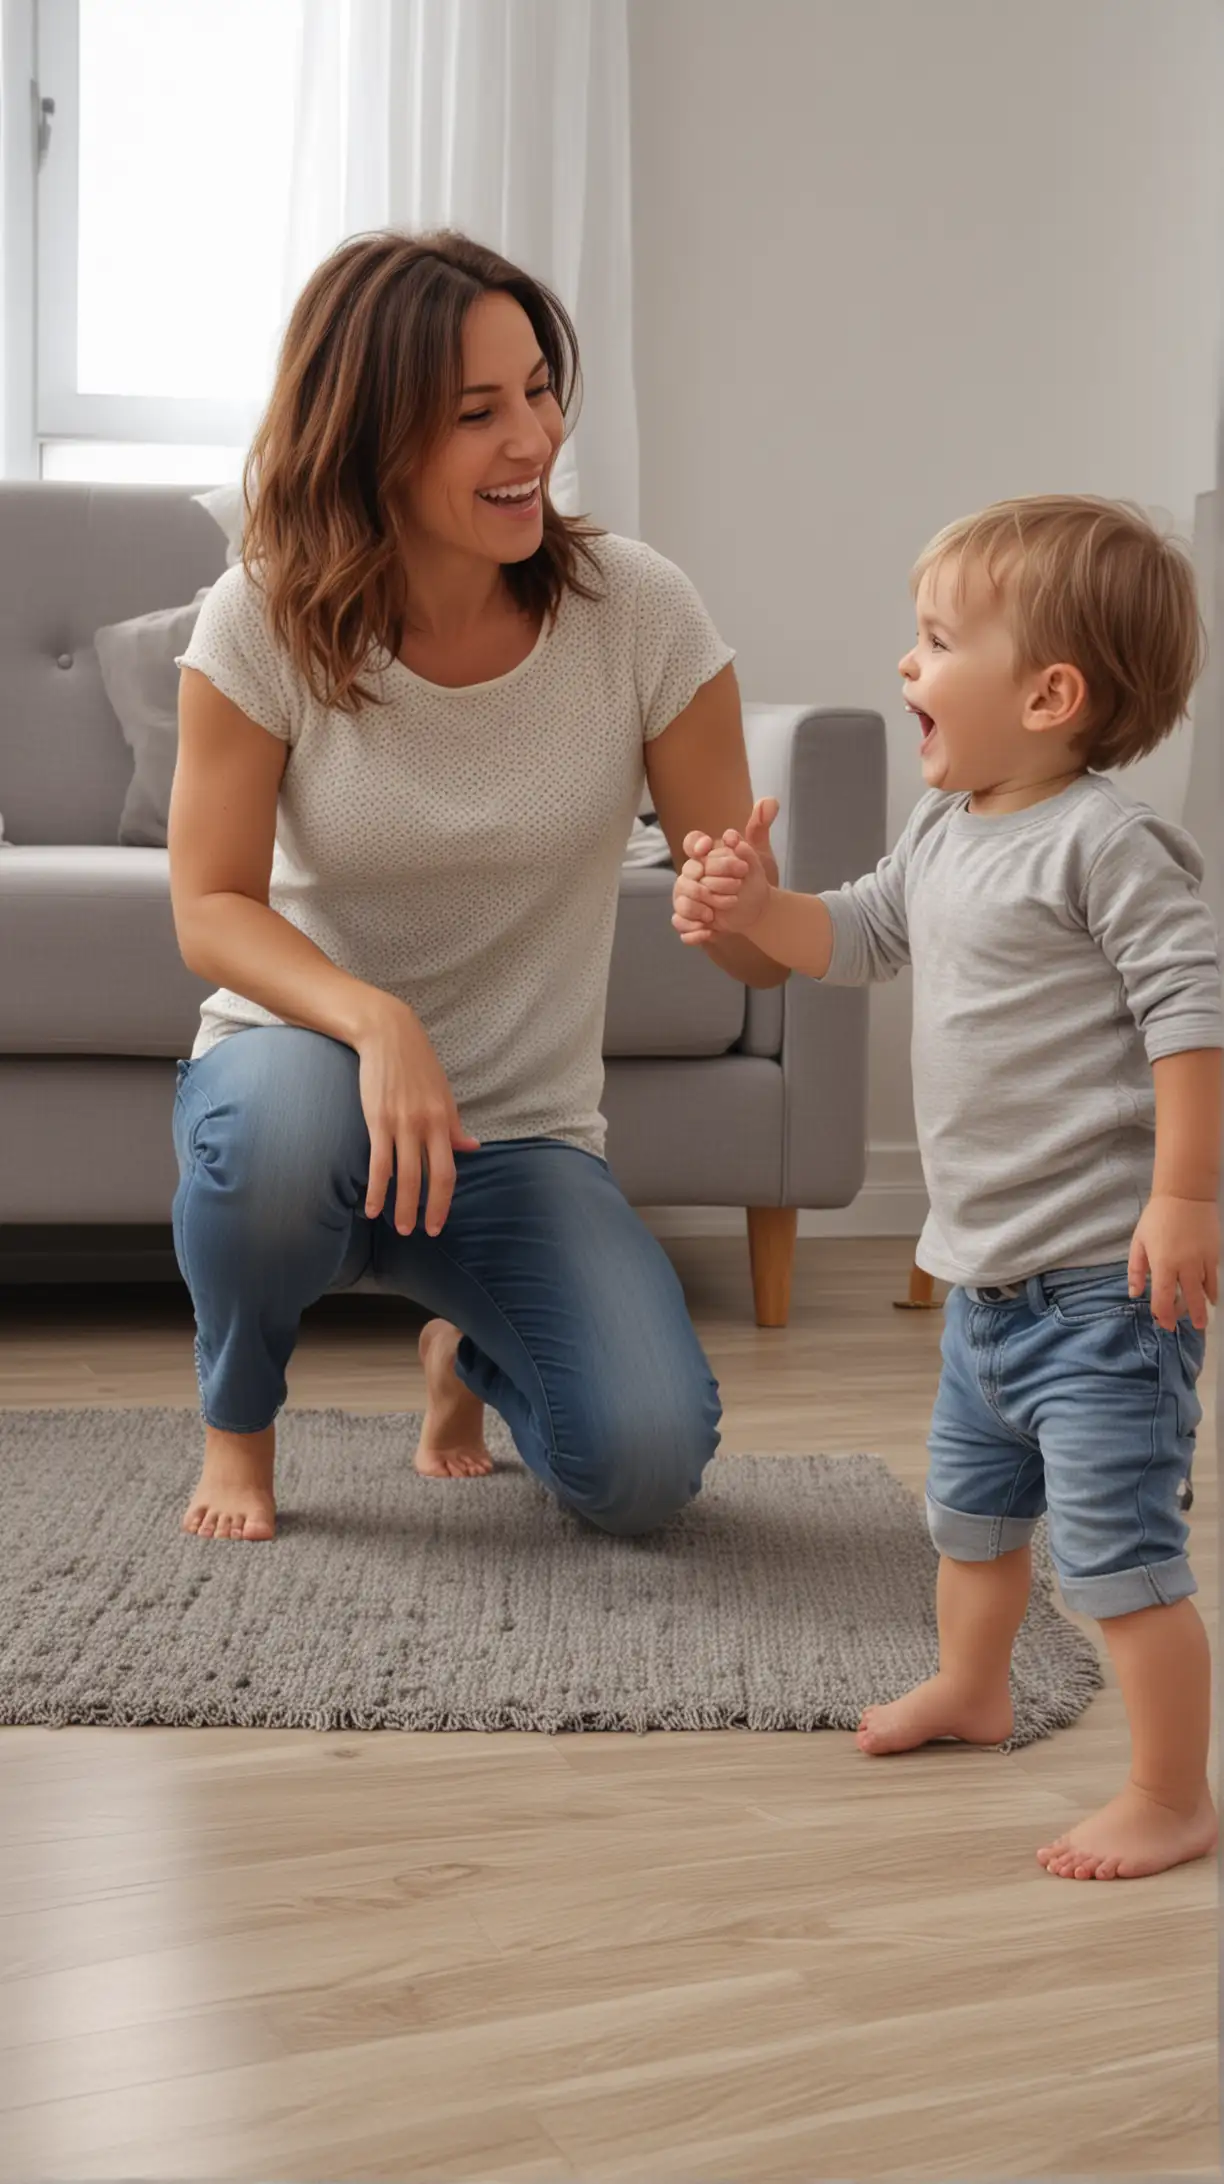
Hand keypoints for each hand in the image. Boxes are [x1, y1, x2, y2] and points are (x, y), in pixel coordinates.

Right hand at [354, 996, 479, 1235]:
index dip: (445, 1200)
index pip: (449, 1170)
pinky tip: (370, 1207)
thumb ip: (454, 1125)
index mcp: (444, 1120)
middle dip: (427, 1210)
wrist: (387, 1034)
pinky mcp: (377, 1120)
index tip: (439, 1222)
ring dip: (401, 1206)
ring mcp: (401, 1123)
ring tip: (399, 1227)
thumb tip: (472, 1147)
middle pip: (431, 1177)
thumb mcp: (442, 1093)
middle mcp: (427, 1125)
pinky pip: (378, 1163)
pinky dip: (375, 1189)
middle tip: (421, 1233)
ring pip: (405, 1175)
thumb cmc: (416, 1064)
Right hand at [672, 797, 779, 946]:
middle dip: (707, 881)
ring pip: (680, 899)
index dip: (697, 844)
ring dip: (696, 906)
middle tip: (733, 888)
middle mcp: (692, 875)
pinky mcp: (689, 919)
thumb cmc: (751, 880)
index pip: (693, 843)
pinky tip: (709, 930)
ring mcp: (687, 897)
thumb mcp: (759, 855)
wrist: (753, 911)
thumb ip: (760, 827)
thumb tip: (770, 801)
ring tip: (715, 913)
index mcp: (705, 857)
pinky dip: (692, 929)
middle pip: (687, 873)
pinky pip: (681, 924)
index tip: (708, 847)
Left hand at [1128, 1193, 1219, 1330]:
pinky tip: (1211, 1298)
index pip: (1164, 1298)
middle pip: (1189, 1299)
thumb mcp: (1139, 1242)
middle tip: (1191, 1328)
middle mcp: (1185, 1266)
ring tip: (1201, 1319)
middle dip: (1189, 1316)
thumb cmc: (1157, 1218)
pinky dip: (1212, 1290)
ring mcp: (1202, 1261)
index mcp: (1163, 1264)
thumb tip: (1135, 1293)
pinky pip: (1214, 1278)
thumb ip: (1136, 1269)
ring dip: (1202, 1306)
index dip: (1164, 1314)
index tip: (1165, 1324)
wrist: (1186, 1196)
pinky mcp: (1214, 1254)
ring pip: (1205, 1291)